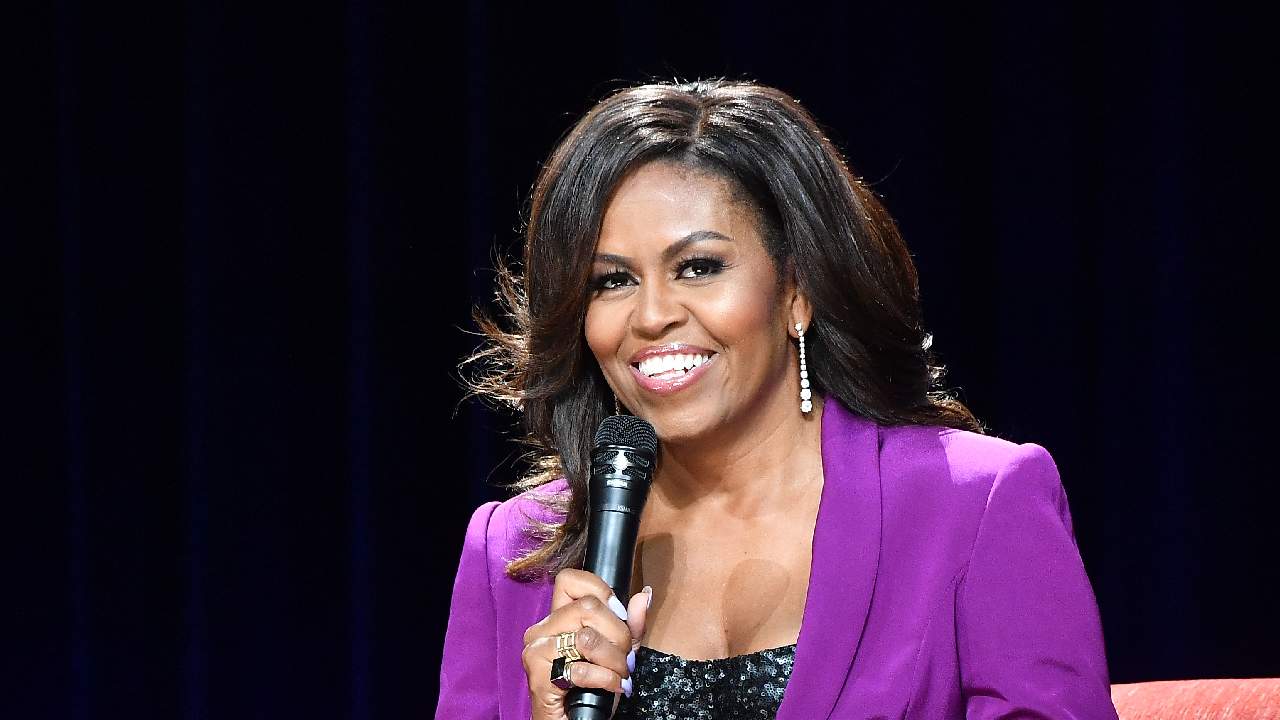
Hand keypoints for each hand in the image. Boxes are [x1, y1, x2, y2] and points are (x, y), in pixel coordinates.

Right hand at [522, 569, 651, 719]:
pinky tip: (611, 687)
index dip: (601, 592)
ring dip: (614, 661)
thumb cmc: (594, 690)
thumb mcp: (619, 653)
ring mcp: (536, 650)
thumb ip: (631, 625)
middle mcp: (541, 629)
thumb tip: (643, 596)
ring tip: (618, 675)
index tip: (618, 616)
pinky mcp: (538, 676)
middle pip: (587, 606)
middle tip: (624, 658)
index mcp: (558, 618)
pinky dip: (605, 679)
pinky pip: (582, 668)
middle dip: (618, 635)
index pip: (570, 580)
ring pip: (587, 637)